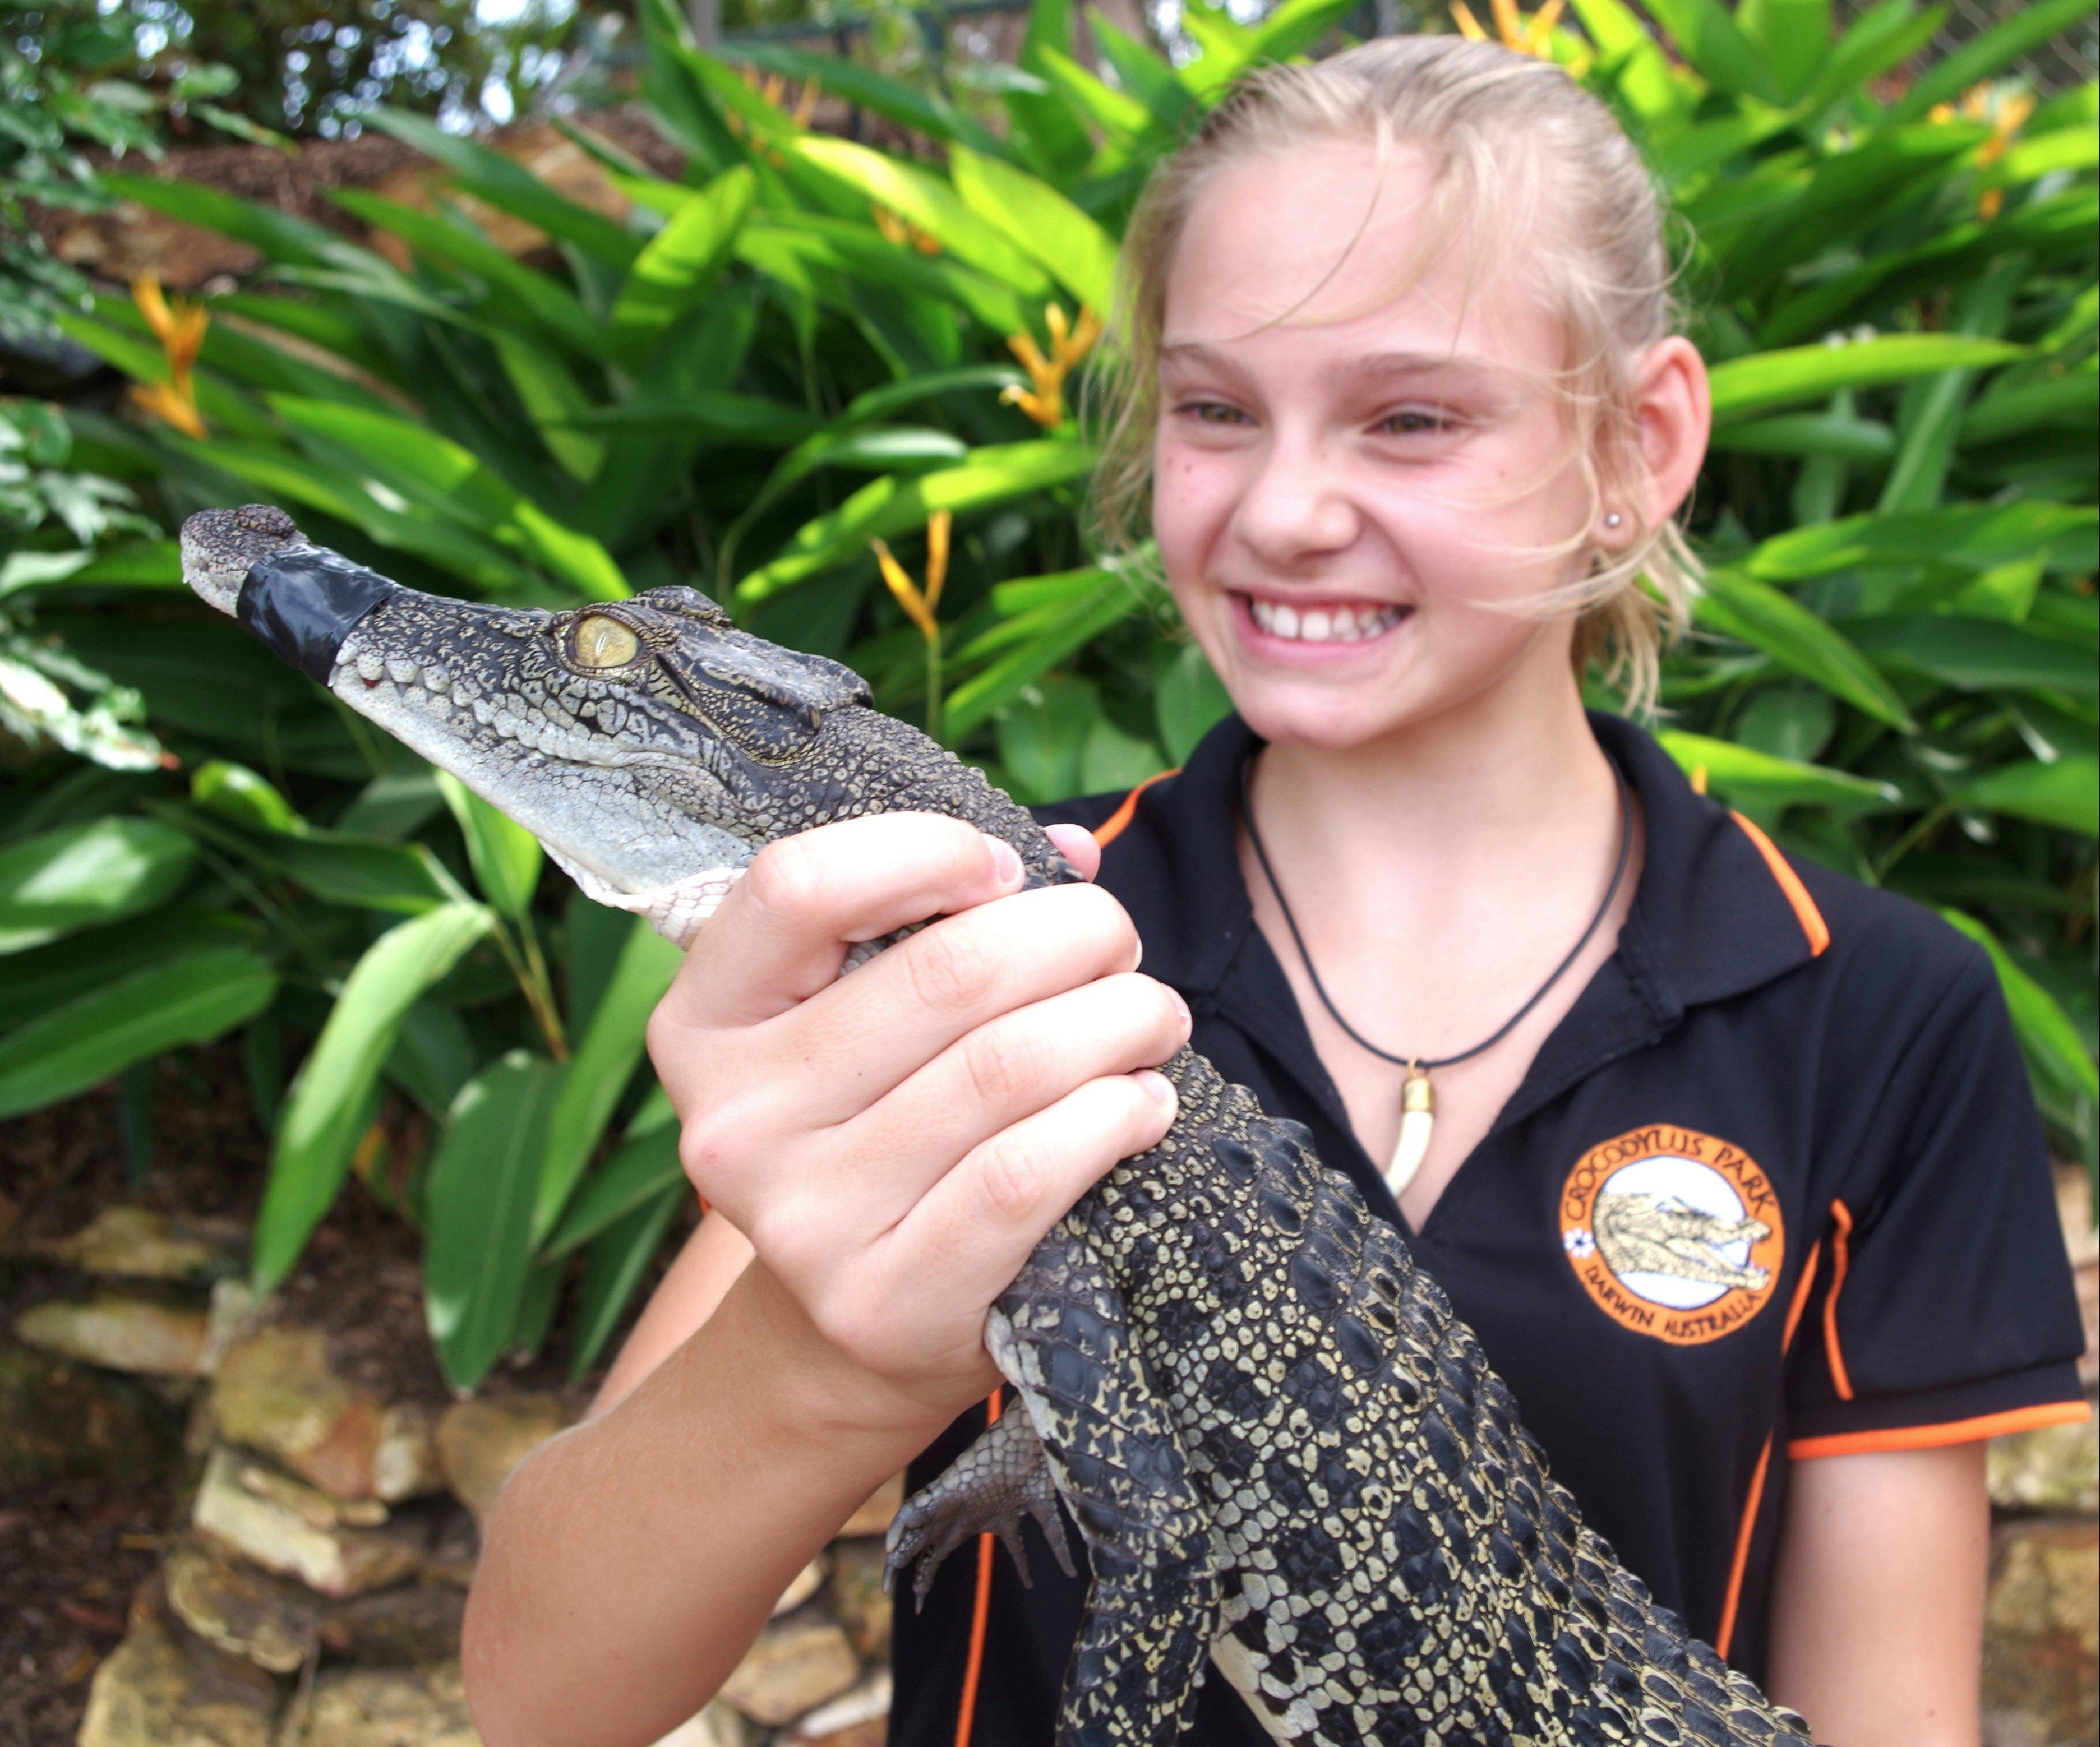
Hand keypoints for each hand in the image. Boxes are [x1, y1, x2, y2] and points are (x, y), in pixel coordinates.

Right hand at [644, 813, 1187, 1435]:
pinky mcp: (885, 1300)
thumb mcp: (863, 1013)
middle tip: (1118, 942)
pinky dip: (1111, 1119)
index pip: (797, 887)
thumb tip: (1075, 852)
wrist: (850, 1329)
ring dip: (1115, 1022)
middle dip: (1070, 934)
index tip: (1006, 869)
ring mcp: (803, 1222)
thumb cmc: (877, 1124)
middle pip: (941, 974)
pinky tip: (1142, 1103)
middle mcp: (733, 1120)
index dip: (925, 850)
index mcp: (705, 1021)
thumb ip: (944, 917)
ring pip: (1004, 1070)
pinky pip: (1026, 1176)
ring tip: (1152, 1017)